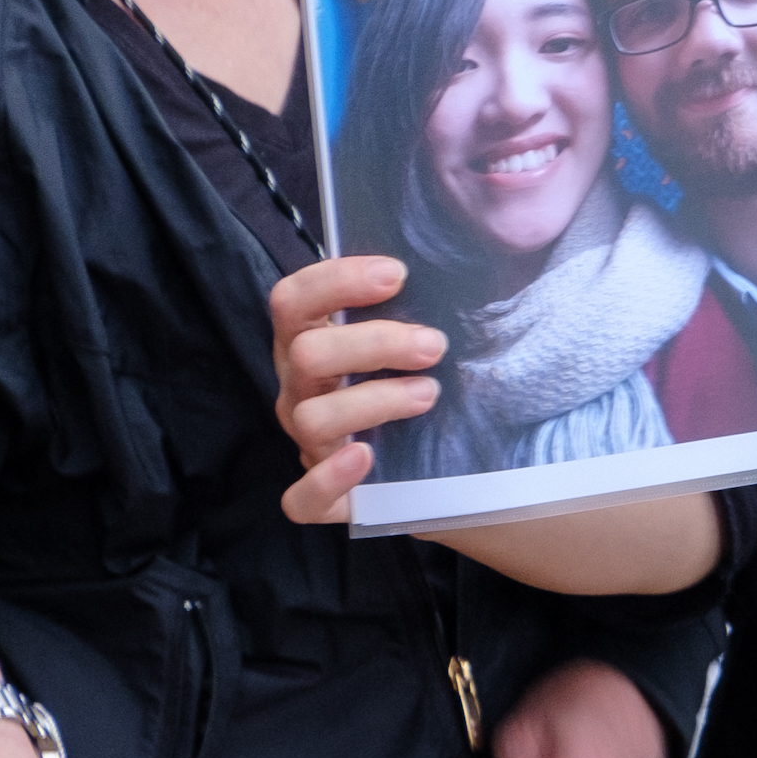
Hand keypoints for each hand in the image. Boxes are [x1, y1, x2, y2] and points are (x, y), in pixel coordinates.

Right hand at [269, 254, 451, 523]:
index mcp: (308, 338)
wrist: (424, 459)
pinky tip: (368, 457)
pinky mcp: (318, 494)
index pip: (293, 299)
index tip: (397, 274)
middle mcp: (299, 387)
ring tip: (429, 394)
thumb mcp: (406, 337)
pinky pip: (302, 497)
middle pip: (307, 354)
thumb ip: (413, 303)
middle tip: (434, 345)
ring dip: (374, 401)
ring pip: (313, 417)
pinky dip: (330, 478)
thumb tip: (463, 260)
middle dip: (374, 343)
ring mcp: (304, 440)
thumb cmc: (410, 378)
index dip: (337, 281)